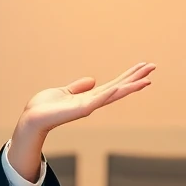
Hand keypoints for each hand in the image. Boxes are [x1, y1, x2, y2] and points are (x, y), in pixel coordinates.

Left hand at [15, 63, 155, 138]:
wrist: (32, 119)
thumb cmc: (45, 107)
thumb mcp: (64, 92)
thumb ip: (79, 87)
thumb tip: (92, 80)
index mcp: (90, 97)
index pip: (115, 84)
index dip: (129, 76)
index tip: (143, 66)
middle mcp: (93, 102)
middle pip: (120, 87)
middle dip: (136, 78)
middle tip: (153, 67)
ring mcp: (88, 106)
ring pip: (114, 94)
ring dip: (130, 87)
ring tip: (146, 79)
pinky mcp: (79, 109)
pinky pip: (96, 100)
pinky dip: (108, 95)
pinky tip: (119, 88)